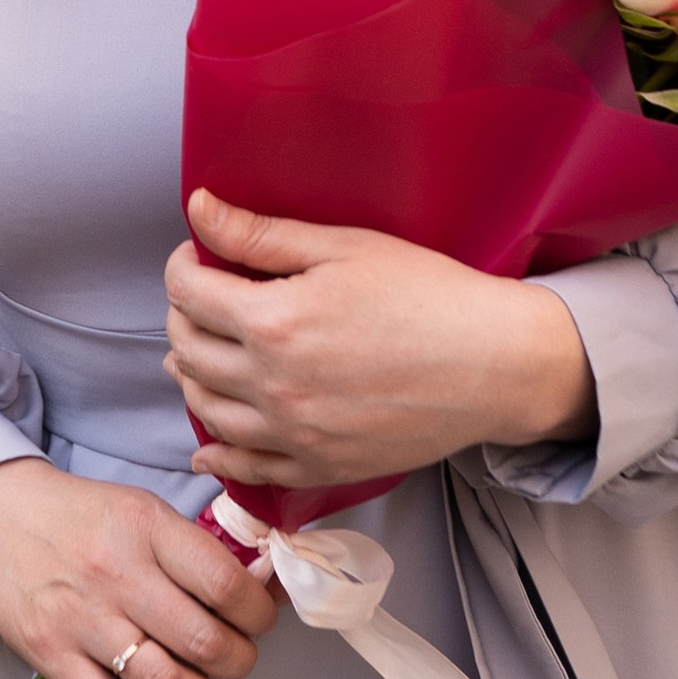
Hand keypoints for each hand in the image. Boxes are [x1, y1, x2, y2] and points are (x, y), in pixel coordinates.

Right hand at [0, 458, 278, 678]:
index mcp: (145, 528)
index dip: (259, 614)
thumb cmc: (83, 515)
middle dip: (241, 661)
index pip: (224, 585)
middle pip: (202, 640)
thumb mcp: (144, 510)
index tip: (262, 621)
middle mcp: (115, 575)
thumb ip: (196, 550)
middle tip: (243, 660)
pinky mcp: (52, 658)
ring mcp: (80, 621)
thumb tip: (262, 591)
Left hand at [166, 190, 596, 489]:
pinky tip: (207, 445)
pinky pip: (248, 468)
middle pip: (190, 351)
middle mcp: (273, 384)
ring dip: (192, 378)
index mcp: (274, 322)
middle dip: (183, 317)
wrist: (494, 364)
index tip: (197, 256)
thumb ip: (262, 235)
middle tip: (200, 299)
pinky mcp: (319, 466)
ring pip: (207, 410)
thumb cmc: (428, 295)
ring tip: (199, 357)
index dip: (184, 267)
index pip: (190, 293)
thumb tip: (199, 210)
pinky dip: (217, 455)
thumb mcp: (344, 247)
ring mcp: (294, 433)